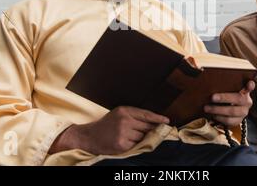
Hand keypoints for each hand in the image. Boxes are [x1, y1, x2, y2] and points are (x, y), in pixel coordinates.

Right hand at [49, 106, 168, 154]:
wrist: (90, 136)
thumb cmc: (106, 125)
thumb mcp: (118, 114)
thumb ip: (134, 116)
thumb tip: (153, 122)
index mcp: (124, 110)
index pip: (146, 114)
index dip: (158, 118)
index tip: (167, 121)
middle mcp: (125, 120)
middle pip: (147, 126)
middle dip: (151, 130)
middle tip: (155, 131)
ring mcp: (123, 133)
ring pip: (142, 137)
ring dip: (141, 138)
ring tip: (130, 137)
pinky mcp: (122, 144)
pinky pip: (136, 145)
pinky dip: (135, 145)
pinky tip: (127, 143)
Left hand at [203, 80, 254, 127]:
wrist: (230, 108)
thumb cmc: (227, 95)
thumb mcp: (227, 90)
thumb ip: (226, 85)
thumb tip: (212, 79)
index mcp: (245, 92)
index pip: (250, 87)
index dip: (250, 86)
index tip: (250, 83)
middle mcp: (247, 102)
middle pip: (238, 99)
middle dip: (224, 98)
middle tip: (212, 97)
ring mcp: (244, 112)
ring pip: (232, 112)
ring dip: (218, 110)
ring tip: (207, 108)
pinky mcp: (239, 121)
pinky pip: (229, 121)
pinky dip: (219, 118)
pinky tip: (213, 115)